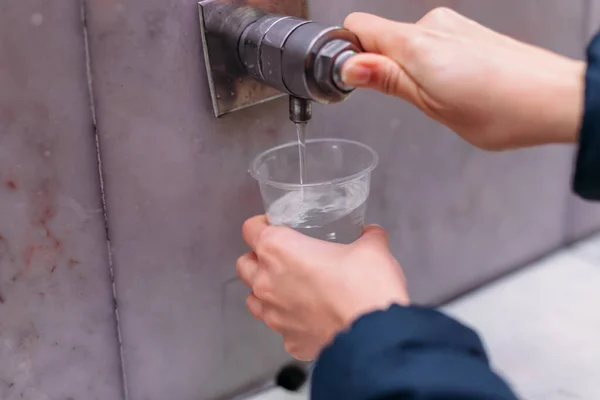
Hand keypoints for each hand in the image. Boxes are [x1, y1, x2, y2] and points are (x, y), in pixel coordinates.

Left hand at [236, 216, 408, 360]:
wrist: (374, 337)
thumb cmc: (365, 286)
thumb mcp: (372, 249)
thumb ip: (367, 236)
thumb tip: (371, 234)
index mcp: (278, 249)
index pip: (250, 229)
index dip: (262, 224)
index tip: (278, 226)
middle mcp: (267, 281)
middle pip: (244, 264)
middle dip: (258, 259)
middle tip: (286, 258)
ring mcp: (274, 315)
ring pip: (254, 299)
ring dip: (267, 292)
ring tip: (293, 289)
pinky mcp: (288, 341)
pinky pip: (282, 328)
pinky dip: (292, 322)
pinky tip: (313, 318)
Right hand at [342, 8, 584, 149]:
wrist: (556, 98)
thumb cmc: (501, 108)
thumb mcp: (431, 104)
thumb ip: (388, 80)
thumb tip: (350, 67)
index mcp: (415, 43)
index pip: (359, 26)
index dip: (349, 52)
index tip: (356, 79)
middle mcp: (433, 25)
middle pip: (383, 37)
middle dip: (385, 69)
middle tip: (412, 101)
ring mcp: (453, 26)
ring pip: (410, 44)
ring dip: (412, 71)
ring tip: (442, 98)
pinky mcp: (469, 32)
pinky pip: (434, 45)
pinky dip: (434, 66)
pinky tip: (457, 88)